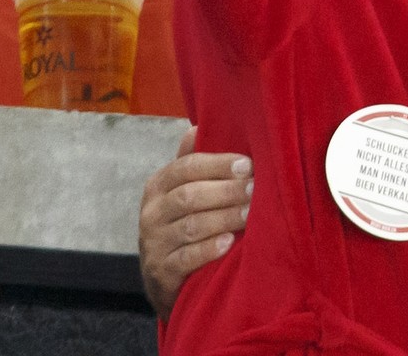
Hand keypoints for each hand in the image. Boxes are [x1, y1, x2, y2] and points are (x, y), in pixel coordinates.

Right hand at [138, 125, 252, 317]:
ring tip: (250, 214)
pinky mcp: (161, 273)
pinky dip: (207, 250)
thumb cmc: (182, 224)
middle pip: (189, 196)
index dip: (218, 164)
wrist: (164, 280)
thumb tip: (196, 126)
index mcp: (158, 186)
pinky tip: (228, 243)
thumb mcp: (182, 191)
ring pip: (190, 227)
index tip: (249, 164)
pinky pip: (184, 259)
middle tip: (256, 189)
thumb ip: (191, 162)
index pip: (185, 168)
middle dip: (226, 191)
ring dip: (224, 218)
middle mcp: (151, 213)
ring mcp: (154, 244)